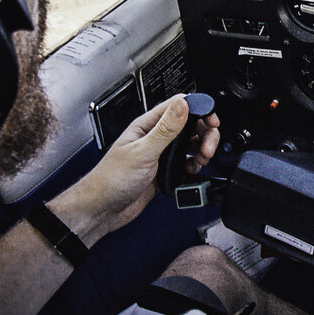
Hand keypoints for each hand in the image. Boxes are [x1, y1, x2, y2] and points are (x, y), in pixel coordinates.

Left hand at [48, 95, 219, 242]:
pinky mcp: (163, 171)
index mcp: (146, 125)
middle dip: (204, 133)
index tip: (211, 120)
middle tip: (207, 147)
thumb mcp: (142, 151)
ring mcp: (159, 154)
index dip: (199, 109)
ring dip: (201, 149)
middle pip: (189, 125)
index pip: (178, 106)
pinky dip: (194, 166)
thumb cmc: (110, 179)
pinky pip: (185, 163)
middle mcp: (154, 137)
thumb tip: (182, 104)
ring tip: (202, 159)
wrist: (102, 210)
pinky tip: (192, 170)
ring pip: (189, 144)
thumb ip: (164, 129)